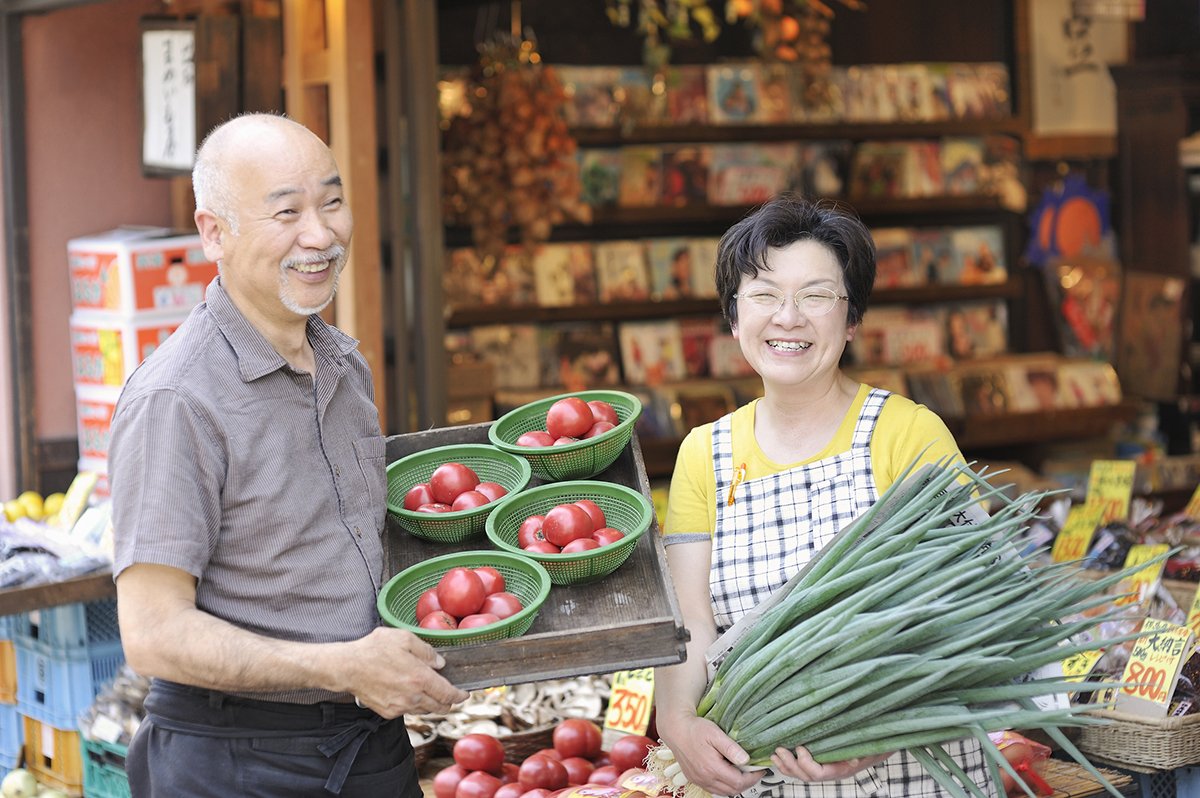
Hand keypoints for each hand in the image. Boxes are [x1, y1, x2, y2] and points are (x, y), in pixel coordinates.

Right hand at [342, 627, 467, 717]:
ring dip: (431, 703)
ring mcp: (400, 707)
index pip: (448, 694)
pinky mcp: (389, 712)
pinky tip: (410, 692)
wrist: (347, 667)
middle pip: (440, 707)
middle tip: (450, 694)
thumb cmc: (374, 649)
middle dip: (448, 702)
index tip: (465, 694)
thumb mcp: (404, 638)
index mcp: (420, 679)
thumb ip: (427, 651)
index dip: (460, 696)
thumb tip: (440, 663)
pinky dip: (414, 704)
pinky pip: (408, 711)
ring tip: (430, 691)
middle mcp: (413, 697)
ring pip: (425, 710)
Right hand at [658, 714, 764, 796]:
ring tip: (742, 772)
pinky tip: (726, 773)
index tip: (759, 769)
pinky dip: (723, 785)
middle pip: (732, 790)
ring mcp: (698, 780)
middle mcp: (704, 778)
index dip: (753, 777)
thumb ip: (731, 748)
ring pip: (723, 792)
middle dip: (747, 783)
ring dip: (735, 785)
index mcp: (711, 768)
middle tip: (754, 771)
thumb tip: (746, 760)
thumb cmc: (695, 729)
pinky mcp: (694, 779)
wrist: (676, 729)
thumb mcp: (715, 733)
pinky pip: (713, 789)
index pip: (738, 782)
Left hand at [769, 746, 892, 781]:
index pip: (819, 773)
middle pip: (807, 776)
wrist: (874, 747)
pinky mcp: (818, 763)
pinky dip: (788, 764)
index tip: (800, 748)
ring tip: (775, 755)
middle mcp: (830, 772)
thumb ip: (861, 752)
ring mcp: (824, 769)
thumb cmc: (871, 745)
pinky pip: (800, 769)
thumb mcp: (868, 748)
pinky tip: (778, 757)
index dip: (807, 763)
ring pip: (801, 774)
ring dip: (786, 766)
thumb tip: (855, 759)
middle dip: (791, 764)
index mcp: (841, 770)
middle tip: (780, 750)